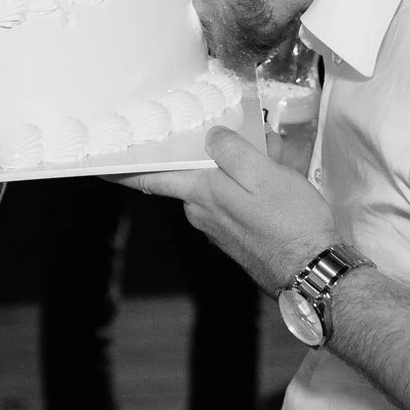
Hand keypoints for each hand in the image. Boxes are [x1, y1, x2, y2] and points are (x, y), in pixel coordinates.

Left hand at [125, 125, 335, 290]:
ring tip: (279, 165)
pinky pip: (235, 204)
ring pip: (219, 188)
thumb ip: (232, 150)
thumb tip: (212, 137)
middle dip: (216, 156)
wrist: (313, 272)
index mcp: (202, 194)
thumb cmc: (291, 223)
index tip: (97, 165)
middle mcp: (201, 214)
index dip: (122, 171)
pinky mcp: (235, 239)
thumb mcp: (265, 173)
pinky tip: (279, 190)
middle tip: (254, 144)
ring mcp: (217, 229)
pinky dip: (251, 191)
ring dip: (241, 173)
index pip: (151, 178)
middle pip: (194, 175)